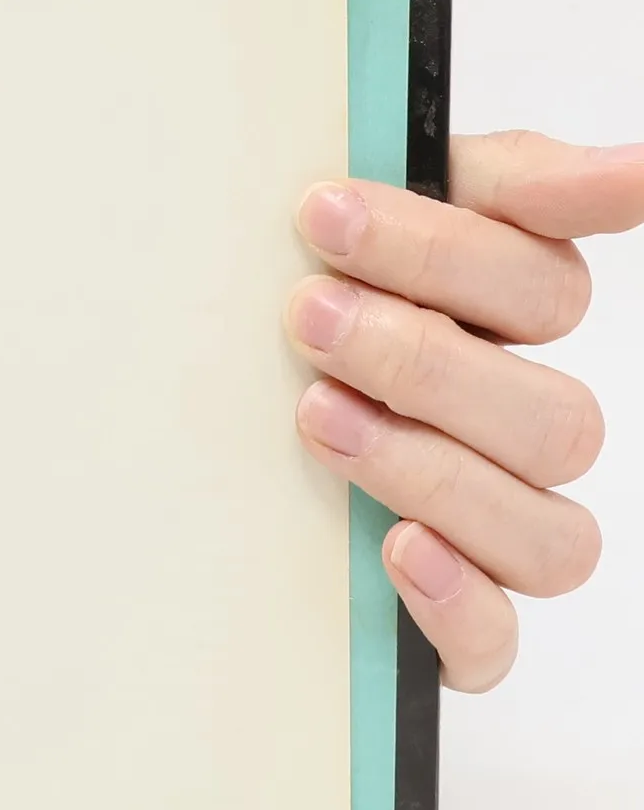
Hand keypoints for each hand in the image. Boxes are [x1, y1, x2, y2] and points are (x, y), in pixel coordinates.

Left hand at [286, 133, 643, 692]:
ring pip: (544, 531)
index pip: (543, 290)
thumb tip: (637, 168)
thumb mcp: (386, 208)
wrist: (207, 379)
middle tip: (307, 317)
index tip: (321, 214)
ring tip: (318, 417)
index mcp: (516, 321)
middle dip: (419, 361)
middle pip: (551, 418)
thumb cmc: (313, 294)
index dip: (438, 252)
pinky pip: (494, 642)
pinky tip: (399, 550)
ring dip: (430, 470)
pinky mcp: (450, 620)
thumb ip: (508, 182)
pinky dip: (457, 604)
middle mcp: (522, 427)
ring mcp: (494, 529)